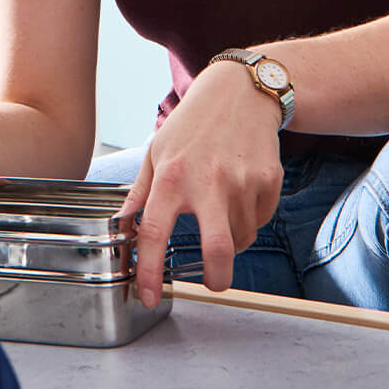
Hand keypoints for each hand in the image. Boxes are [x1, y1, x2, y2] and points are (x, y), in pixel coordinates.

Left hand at [119, 60, 283, 307]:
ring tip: (221, 216)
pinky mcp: (269, 180)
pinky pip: (260, 220)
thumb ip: (140, 194)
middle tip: (213, 283)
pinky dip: (249, 221)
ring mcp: (243, 182)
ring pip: (241, 238)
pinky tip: (240, 196)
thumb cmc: (193, 124)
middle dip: (217, 279)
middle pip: (219, 251)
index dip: (148, 272)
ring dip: (231, 241)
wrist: (240, 92)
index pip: (154, 234)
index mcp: (172, 177)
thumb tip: (119, 226)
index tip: (147, 297)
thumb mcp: (158, 152)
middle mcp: (208, 182)